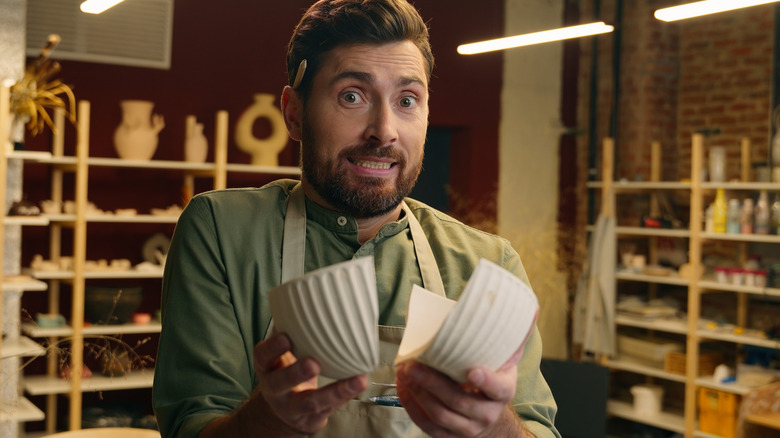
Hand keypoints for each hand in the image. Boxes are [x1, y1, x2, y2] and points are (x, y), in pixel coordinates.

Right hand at [253, 332, 367, 434]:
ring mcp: (292, 407)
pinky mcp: (311, 419)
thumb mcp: (283, 352)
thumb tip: (315, 292)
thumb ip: (293, 330)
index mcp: (267, 367)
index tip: (285, 337)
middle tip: (312, 362)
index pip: (262, 357)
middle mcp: (275, 388)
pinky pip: (329, 409)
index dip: (271, 348)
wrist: (284, 411)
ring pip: (309, 402)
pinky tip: (359, 384)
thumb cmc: (287, 370)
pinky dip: (346, 395)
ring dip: (333, 391)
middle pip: (280, 383)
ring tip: (355, 380)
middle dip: (294, 372)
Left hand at [395, 346, 524, 437]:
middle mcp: (488, 413)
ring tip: (404, 373)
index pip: (498, 389)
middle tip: (413, 364)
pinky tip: (403, 389)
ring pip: (441, 415)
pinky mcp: (450, 436)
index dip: (486, 381)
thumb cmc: (491, 376)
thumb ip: (513, 335)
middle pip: (459, 401)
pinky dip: (412, 407)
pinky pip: (428, 426)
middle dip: (432, 382)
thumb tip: (530, 308)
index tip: (472, 371)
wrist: (488, 412)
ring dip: (418, 394)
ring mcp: (468, 427)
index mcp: (503, 391)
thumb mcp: (504, 357)